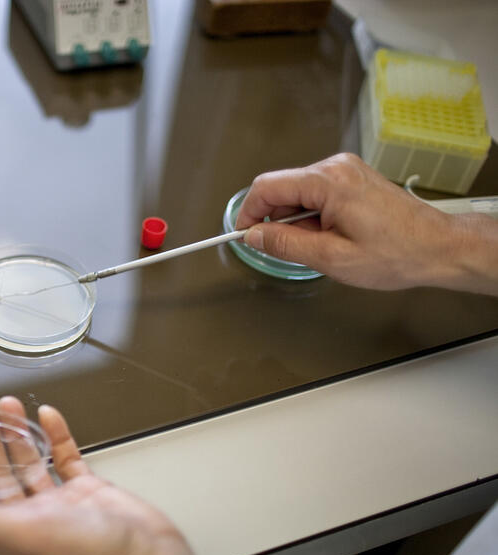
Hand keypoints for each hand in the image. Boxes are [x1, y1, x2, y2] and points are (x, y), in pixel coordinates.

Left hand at [0, 397, 289, 554]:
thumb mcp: (17, 533)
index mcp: (7, 530)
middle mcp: (30, 517)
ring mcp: (61, 503)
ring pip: (30, 462)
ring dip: (16, 433)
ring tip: (7, 405)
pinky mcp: (89, 491)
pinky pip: (66, 457)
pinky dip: (56, 436)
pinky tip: (47, 417)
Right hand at [236, 153, 497, 294]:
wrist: (439, 248)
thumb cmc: (396, 253)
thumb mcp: (331, 257)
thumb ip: (286, 244)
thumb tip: (254, 236)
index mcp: (328, 181)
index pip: (267, 187)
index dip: (248, 213)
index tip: (243, 236)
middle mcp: (336, 167)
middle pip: (282, 187)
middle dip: (274, 219)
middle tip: (285, 250)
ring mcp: (347, 170)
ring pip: (298, 191)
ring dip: (296, 220)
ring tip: (318, 246)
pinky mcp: (354, 179)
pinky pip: (317, 192)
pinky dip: (312, 215)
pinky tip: (328, 236)